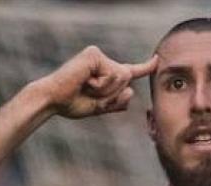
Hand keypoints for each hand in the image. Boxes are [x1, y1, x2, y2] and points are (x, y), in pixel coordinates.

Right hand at [32, 46, 158, 119]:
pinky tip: (85, 82)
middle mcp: (103, 60)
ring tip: (86, 88)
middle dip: (113, 95)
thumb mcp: (100, 106)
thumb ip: (117, 102)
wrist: (53, 101)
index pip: (129, 71)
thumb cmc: (72, 104)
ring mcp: (98, 56)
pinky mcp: (94, 54)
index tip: (157, 60)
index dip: (145, 67)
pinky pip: (112, 74)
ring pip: (122, 77)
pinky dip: (101, 85)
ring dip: (106, 91)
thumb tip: (130, 91)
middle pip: (128, 78)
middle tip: (90, 94)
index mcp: (105, 72)